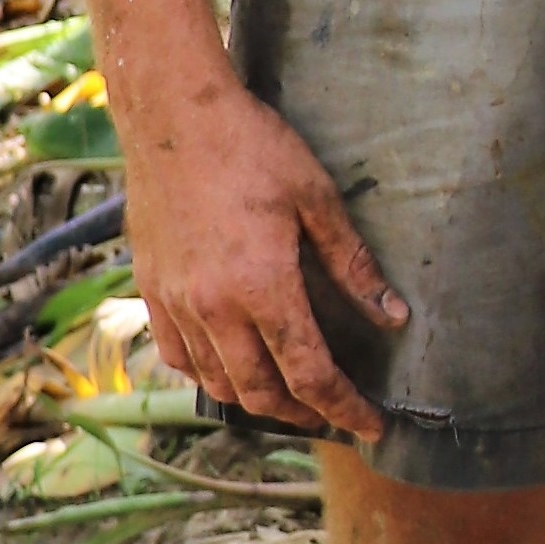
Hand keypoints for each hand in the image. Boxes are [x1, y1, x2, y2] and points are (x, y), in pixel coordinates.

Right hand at [120, 72, 404, 443]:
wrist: (174, 117)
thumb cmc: (253, 147)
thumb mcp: (318, 197)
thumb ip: (353, 264)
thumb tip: (394, 316)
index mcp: (262, 287)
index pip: (309, 373)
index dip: (344, 408)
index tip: (372, 426)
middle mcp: (214, 309)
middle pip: (261, 392)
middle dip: (304, 414)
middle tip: (336, 414)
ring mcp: (176, 304)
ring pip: (218, 383)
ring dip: (258, 400)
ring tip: (291, 398)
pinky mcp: (151, 292)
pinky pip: (180, 358)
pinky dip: (210, 376)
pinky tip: (233, 369)